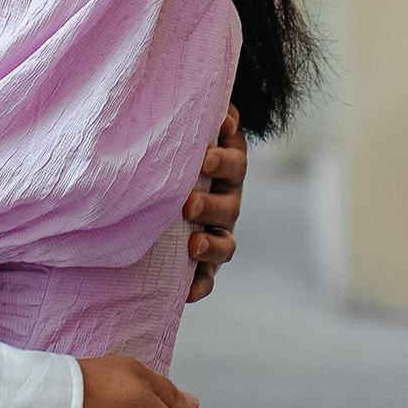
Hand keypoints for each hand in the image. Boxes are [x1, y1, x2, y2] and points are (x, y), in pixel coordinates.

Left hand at [182, 103, 243, 302]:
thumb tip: (223, 115)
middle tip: (188, 203)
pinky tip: (188, 292)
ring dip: (210, 245)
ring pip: (225, 244)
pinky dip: (200, 285)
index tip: (206, 156)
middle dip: (210, 205)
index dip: (224, 159)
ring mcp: (219, 232)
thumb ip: (206, 118)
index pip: (235, 162)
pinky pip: (208, 277)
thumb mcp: (195, 131)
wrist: (171, 182)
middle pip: (229, 205)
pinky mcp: (206, 261)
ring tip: (193, 244)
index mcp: (228, 168)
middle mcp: (228, 201)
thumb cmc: (183, 149)